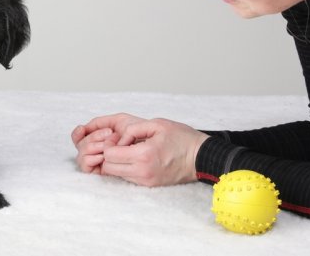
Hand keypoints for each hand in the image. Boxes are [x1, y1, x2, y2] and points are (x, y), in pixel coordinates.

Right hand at [70, 113, 142, 173]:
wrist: (153, 143)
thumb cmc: (140, 132)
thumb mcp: (120, 121)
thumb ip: (100, 122)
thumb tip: (84, 128)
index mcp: (98, 138)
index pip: (77, 137)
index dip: (77, 133)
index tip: (82, 129)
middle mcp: (96, 150)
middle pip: (79, 145)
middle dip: (91, 138)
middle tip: (108, 134)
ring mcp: (98, 162)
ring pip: (81, 155)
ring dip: (92, 146)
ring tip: (107, 144)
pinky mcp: (102, 173)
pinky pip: (86, 166)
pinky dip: (90, 158)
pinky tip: (102, 155)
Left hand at [72, 113, 208, 185]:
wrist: (201, 157)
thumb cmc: (181, 138)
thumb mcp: (156, 124)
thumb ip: (133, 129)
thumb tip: (119, 140)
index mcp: (144, 155)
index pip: (109, 155)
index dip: (109, 144)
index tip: (117, 137)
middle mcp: (143, 172)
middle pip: (109, 167)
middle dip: (109, 154)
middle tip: (120, 144)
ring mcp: (146, 181)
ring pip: (116, 174)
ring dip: (117, 162)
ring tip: (128, 150)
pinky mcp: (150, 185)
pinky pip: (128, 178)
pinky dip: (125, 168)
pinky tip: (135, 157)